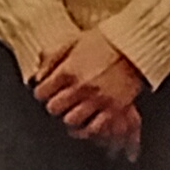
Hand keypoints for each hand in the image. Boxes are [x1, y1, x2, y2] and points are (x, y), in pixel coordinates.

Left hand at [35, 27, 148, 148]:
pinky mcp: (115, 107)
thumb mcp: (70, 42)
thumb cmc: (102, 42)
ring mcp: (98, 99)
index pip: (41, 93)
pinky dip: (89, 127)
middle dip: (55, 106)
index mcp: (67, 71)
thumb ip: (50, 58)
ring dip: (70, 117)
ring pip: (72, 120)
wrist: (132, 45)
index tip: (47, 92)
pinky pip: (96, 127)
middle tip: (60, 102)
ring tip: (73, 112)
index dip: (42, 93)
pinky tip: (87, 122)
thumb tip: (37, 76)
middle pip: (54, 109)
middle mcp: (81, 87)